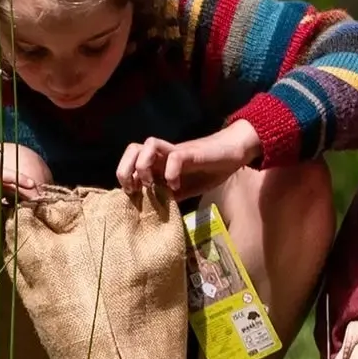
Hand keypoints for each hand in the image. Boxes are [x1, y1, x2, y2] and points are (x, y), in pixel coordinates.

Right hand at [0, 155, 50, 239]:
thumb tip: (0, 243)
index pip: (16, 195)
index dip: (29, 203)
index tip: (42, 216)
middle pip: (21, 187)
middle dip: (36, 197)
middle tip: (52, 209)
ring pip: (17, 180)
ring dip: (33, 189)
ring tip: (47, 200)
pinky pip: (6, 175)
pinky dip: (20, 180)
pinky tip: (31, 186)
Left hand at [117, 121, 261, 199]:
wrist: (232, 153)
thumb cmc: (208, 170)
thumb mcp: (185, 189)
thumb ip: (169, 196)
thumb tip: (153, 213)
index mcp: (159, 163)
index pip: (131, 162)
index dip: (124, 176)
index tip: (130, 195)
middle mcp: (163, 155)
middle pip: (132, 149)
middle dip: (126, 169)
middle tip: (134, 189)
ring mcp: (176, 152)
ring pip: (148, 145)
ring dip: (144, 166)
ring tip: (153, 184)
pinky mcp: (190, 153)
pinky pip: (174, 157)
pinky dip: (171, 172)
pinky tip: (177, 186)